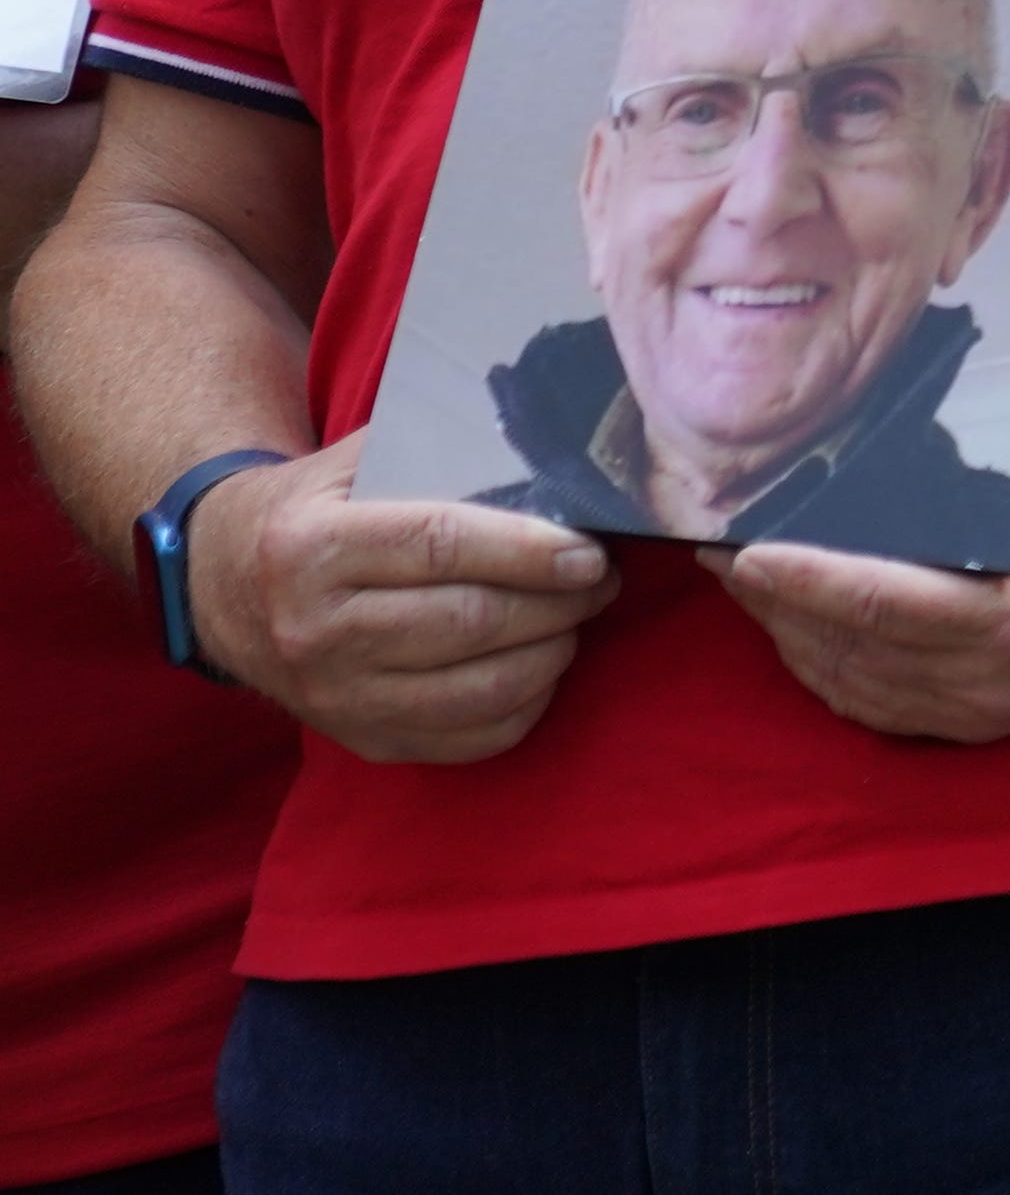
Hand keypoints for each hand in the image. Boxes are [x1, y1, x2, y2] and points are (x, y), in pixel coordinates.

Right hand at [199, 438, 616, 763]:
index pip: (441, 547)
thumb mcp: (354, 462)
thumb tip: (553, 454)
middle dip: (556, 603)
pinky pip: (468, 740)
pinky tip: (540, 664)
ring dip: (551, 653)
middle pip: (469, 623)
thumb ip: (440, 454)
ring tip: (576, 617)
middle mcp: (313, 630)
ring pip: (477, 691)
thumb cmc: (314, 509)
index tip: (590, 551)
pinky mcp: (358, 740)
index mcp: (311, 548)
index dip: (529, 551)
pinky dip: (525, 705)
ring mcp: (333, 697)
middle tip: (601, 579)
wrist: (222, 585)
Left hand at [708, 427, 1009, 747]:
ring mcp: (994, 712)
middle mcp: (1003, 682)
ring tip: (743, 576)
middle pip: (850, 649)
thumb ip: (951, 470)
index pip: (881, 604)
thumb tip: (843, 455)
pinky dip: (826, 666)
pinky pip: (877, 704)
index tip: (737, 548)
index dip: (800, 577)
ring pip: (851, 683)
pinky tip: (795, 623)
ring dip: (789, 634)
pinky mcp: (986, 722)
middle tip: (715, 545)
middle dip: (774, 599)